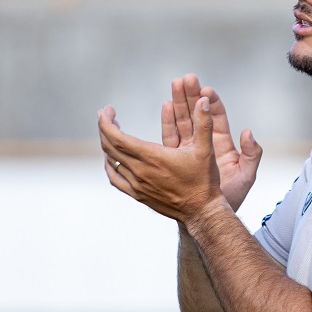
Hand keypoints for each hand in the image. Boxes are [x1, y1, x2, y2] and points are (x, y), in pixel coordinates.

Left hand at [99, 99, 224, 223]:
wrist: (201, 211)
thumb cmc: (204, 180)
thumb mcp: (206, 150)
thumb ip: (204, 124)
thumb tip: (203, 100)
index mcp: (152, 157)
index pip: (116, 137)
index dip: (106, 121)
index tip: (107, 110)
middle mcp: (139, 171)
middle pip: (109, 147)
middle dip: (105, 127)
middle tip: (107, 115)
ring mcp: (136, 185)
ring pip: (111, 161)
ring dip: (107, 144)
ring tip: (111, 132)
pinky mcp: (137, 195)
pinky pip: (115, 178)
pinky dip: (110, 165)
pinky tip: (112, 158)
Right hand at [162, 74, 261, 211]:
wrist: (208, 217)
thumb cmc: (230, 198)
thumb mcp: (246, 176)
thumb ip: (251, 155)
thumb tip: (248, 133)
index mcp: (223, 146)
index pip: (217, 119)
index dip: (212, 104)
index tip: (206, 90)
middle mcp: (205, 145)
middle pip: (198, 115)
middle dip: (192, 96)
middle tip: (186, 78)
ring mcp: (189, 150)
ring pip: (183, 122)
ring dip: (179, 103)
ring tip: (174, 84)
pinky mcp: (176, 158)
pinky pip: (171, 137)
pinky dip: (168, 121)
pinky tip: (165, 106)